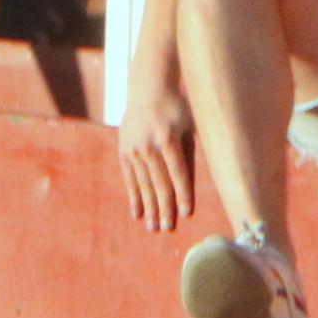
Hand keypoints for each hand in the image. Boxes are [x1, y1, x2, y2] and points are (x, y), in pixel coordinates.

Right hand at [117, 82, 196, 230]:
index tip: (187, 214)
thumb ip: (191, 152)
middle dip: (164, 208)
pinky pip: (130, 179)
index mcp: (168, 138)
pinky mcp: (124, 151)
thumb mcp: (190, 125)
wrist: (148, 87)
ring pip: (144, 184)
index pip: (178, 173)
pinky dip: (134, 197)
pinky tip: (138, 213)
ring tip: (154, 227)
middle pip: (159, 183)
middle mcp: (148, 145)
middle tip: (168, 229)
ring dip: (149, 208)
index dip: (183, 195)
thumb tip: (194, 185)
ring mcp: (133, 149)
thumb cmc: (177, 108)